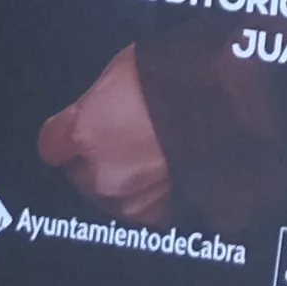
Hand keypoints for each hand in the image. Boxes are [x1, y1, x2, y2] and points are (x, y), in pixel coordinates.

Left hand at [39, 48, 170, 213]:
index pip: (51, 147)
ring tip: (150, 156)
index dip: (64, 137)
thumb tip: (91, 112)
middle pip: (79, 177)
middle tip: (121, 139)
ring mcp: (133, 198)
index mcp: (84, 133)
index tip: (75, 129)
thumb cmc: (181, 74)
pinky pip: (144, 208)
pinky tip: (168, 170)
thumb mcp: (124, 71)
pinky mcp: (162, 214)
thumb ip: (98, 102)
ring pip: (111, 197)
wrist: (235, 103)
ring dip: (122, 181)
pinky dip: (151, 193)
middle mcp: (102, 172)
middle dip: (94, 161)